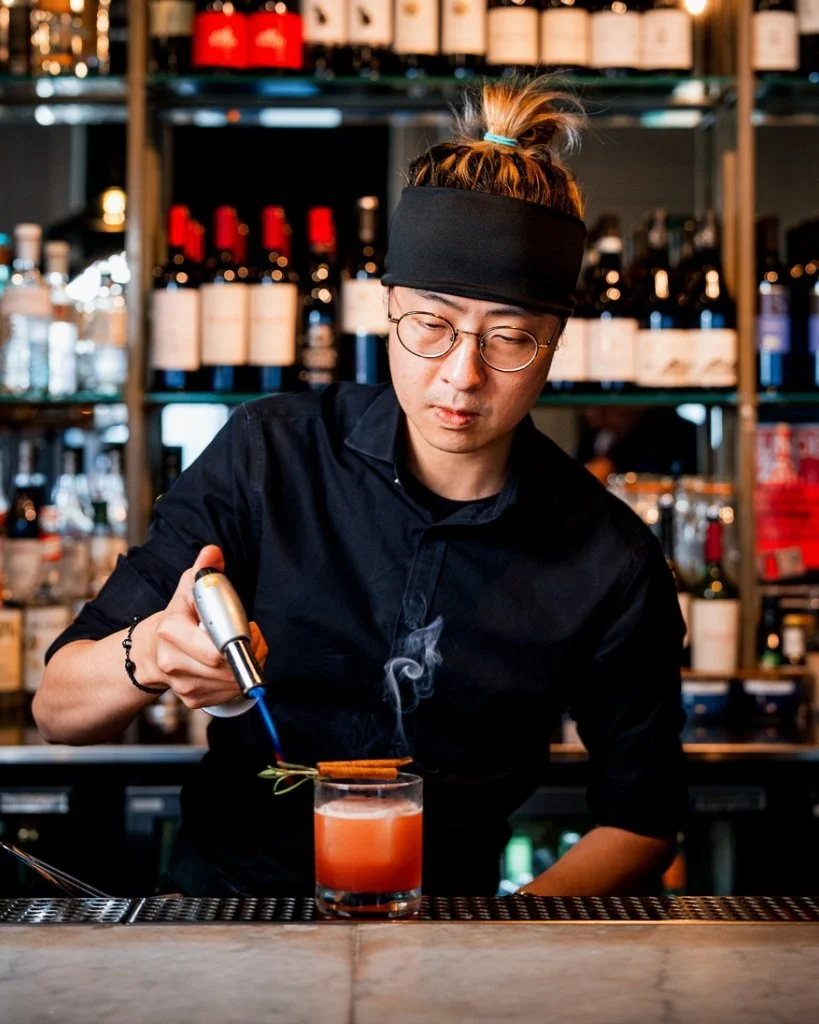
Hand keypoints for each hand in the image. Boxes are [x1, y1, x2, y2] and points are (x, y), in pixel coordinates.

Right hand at [134, 545, 268, 709]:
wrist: (154, 650)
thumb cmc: (179, 616)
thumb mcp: (189, 588)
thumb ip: (205, 570)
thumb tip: (213, 552)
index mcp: (170, 631)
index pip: (215, 649)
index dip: (239, 639)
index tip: (248, 627)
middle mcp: (173, 662)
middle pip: (227, 668)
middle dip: (250, 652)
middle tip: (252, 637)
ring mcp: (183, 684)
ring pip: (231, 682)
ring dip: (248, 666)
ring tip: (244, 648)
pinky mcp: (192, 699)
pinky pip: (228, 694)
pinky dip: (238, 680)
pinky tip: (233, 665)